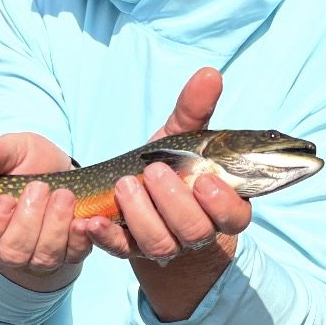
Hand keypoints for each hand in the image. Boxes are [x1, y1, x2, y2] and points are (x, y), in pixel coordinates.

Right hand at [0, 132, 94, 284]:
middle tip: (40, 187)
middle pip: (12, 252)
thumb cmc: (30, 163)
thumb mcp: (13, 151)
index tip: (7, 199)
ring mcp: (37, 256)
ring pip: (42, 257)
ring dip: (54, 227)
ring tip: (64, 196)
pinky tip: (83, 220)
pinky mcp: (67, 255)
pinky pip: (73, 255)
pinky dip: (79, 238)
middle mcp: (7, 247)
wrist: (64, 171)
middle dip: (28, 222)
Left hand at [86, 67, 250, 263]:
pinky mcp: (130, 249)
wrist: (148, 201)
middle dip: (173, 202)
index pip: (234, 217)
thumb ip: (195, 111)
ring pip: (160, 244)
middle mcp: (196, 232)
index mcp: (220, 207)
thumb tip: (209, 74)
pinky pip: (120, 250)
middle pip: (194, 230)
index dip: (222, 204)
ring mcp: (164, 245)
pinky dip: (106, 237)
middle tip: (153, 171)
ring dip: (141, 215)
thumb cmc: (174, 165)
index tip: (203, 180)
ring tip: (124, 185)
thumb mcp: (183, 137)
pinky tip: (91, 221)